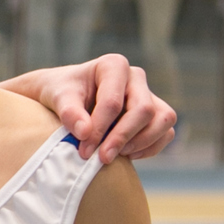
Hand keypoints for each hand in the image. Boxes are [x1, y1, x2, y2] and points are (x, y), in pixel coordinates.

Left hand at [31, 54, 176, 161]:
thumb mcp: (57, 97)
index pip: (113, 101)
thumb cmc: (61, 92)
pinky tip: (126, 155)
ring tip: (114, 155)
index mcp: (113, 66)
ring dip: (141, 142)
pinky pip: (166, 132)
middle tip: (101, 158)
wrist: (64, 96)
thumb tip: (85, 132)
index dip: (100, 128)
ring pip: (163, 120)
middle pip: (143, 110)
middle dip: (122, 137)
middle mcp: (136, 78)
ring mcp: (149, 95)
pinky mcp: (155, 113)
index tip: (84, 149)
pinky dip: (151, 147)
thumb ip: (69, 112)